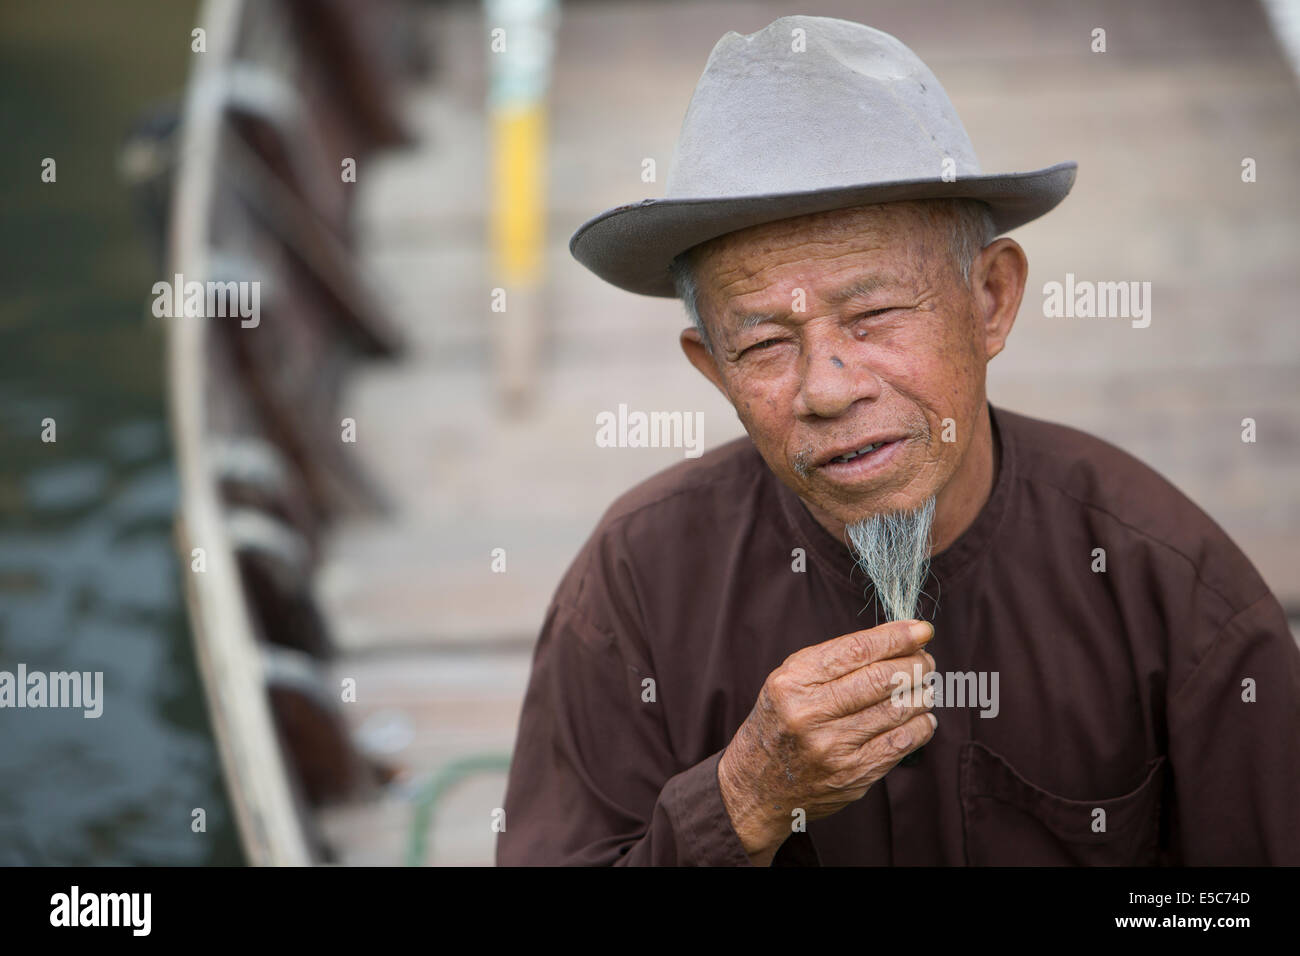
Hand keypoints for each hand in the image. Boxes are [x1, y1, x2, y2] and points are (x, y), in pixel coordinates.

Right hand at [717, 618, 936, 864]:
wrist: (759, 784)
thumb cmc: (783, 720)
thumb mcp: (791, 680)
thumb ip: (836, 659)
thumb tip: (898, 639)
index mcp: (793, 682)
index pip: (856, 651)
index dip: (896, 637)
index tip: (922, 629)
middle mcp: (810, 714)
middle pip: (881, 679)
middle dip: (916, 664)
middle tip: (926, 660)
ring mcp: (832, 748)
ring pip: (897, 710)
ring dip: (922, 693)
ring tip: (925, 686)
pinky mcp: (852, 775)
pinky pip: (901, 743)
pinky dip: (921, 725)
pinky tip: (922, 717)